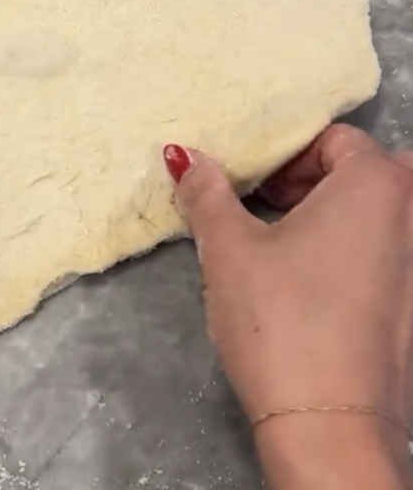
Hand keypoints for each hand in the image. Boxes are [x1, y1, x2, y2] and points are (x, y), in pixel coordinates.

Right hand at [165, 126, 412, 489]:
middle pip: (363, 172)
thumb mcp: (229, 248)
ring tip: (281, 246)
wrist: (330, 430)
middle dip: (312, 181)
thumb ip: (207, 192)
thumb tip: (183, 153)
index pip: (333, 139)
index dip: (285, 156)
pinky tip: (310, 286)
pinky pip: (388, 255)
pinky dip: (353, 252)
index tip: (252, 186)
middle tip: (265, 207)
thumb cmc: (280, 323)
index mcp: (379, 185)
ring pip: (379, 216)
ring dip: (332, 217)